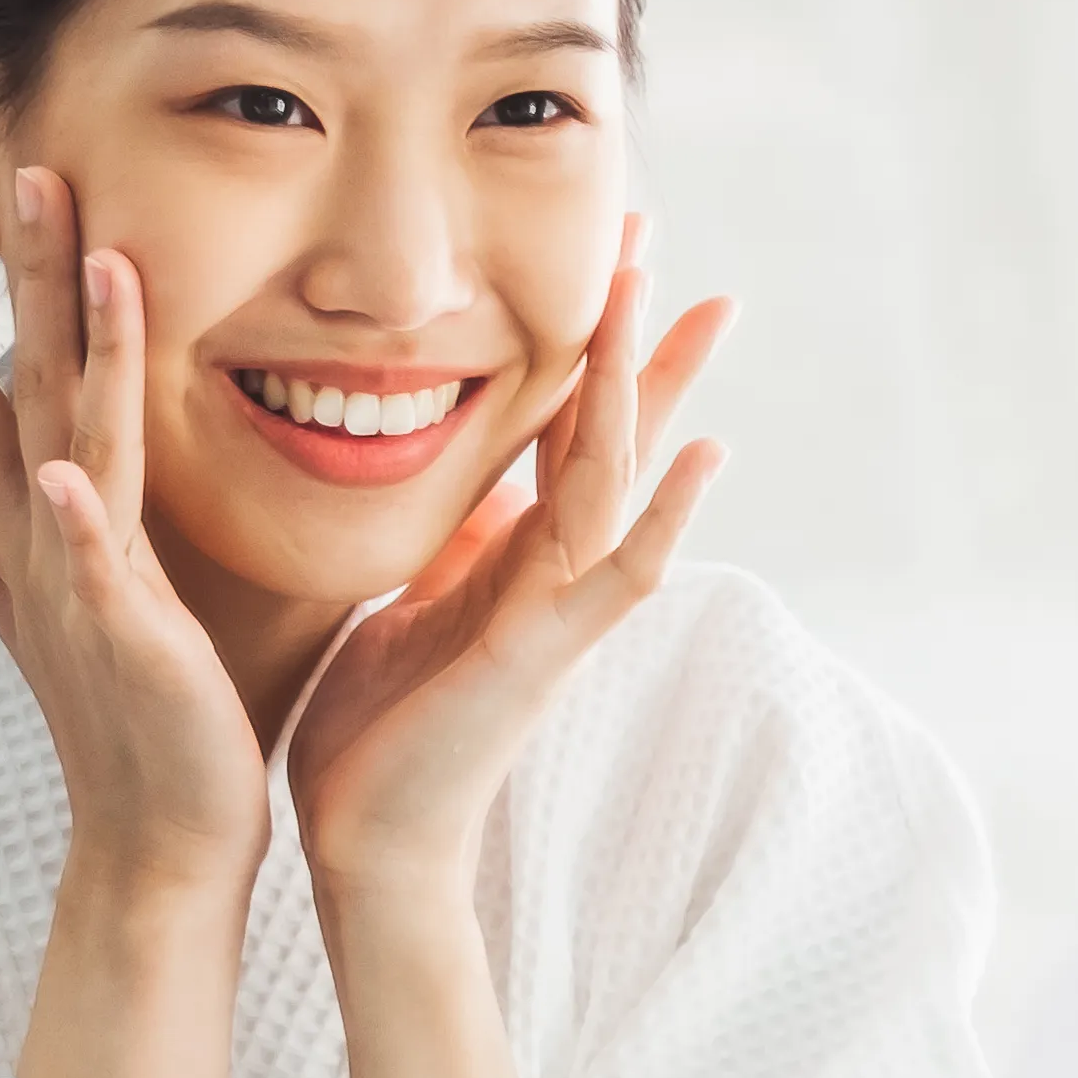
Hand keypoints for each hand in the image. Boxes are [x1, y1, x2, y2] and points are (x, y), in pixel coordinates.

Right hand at [0, 168, 268, 909]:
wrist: (154, 837)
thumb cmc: (120, 713)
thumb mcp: (31, 595)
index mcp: (31, 520)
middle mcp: (43, 536)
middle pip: (23, 382)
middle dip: (19, 275)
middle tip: (17, 162)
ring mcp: (76, 583)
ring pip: (74, 441)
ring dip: (75, 351)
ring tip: (85, 259)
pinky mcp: (123, 637)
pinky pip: (99, 568)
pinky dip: (79, 524)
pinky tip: (68, 478)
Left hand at [290, 220, 732, 916]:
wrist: (370, 845)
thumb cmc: (381, 736)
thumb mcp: (410, 604)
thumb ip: (455, 546)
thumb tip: (483, 489)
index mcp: (513, 554)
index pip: (562, 425)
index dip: (585, 343)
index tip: (606, 256)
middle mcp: (551, 571)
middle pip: (609, 430)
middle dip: (633, 333)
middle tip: (656, 232)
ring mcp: (560, 611)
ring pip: (617, 477)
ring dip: (644, 388)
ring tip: (677, 301)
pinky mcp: (545, 654)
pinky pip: (619, 574)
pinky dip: (665, 515)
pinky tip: (707, 455)